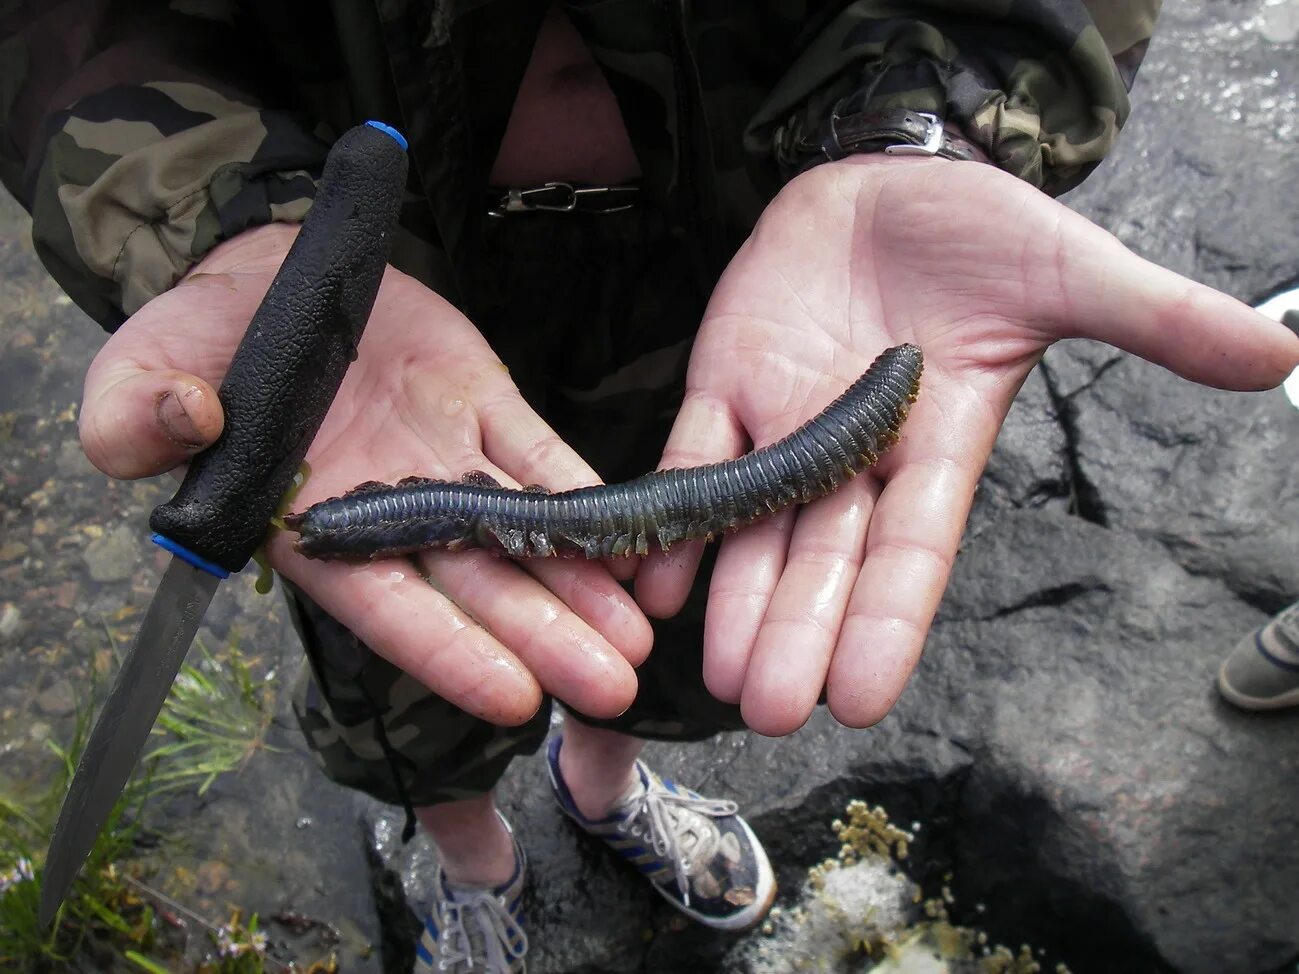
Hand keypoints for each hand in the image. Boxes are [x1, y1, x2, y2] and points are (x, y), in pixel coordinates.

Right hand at [80, 224, 651, 724]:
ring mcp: (445, 458)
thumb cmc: (193, 342)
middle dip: (545, 638)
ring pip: (522, 531)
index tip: (515, 696)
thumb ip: (136, 414)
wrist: (263, 272)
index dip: (450, 652)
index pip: (388, 605)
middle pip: (478, 585)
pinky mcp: (483, 404)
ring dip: (581, 583)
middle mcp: (391, 509)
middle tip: (612, 689)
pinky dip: (585, 496)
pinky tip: (631, 538)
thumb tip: (180, 422)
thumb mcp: (140, 373)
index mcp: (311, 526)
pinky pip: (539, 453)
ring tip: (637, 638)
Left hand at [636, 155, 1298, 735]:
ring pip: (754, 524)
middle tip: (772, 709)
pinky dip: (673, 509)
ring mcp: (784, 422)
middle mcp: (856, 454)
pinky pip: (693, 455)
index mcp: (936, 444)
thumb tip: (1280, 357)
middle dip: (799, 629)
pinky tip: (653, 577)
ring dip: (733, 595)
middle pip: (825, 556)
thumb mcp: (1069, 272)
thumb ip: (1153, 320)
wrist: (886, 180)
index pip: (914, 549)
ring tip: (718, 671)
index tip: (861, 697)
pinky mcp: (726, 382)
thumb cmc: (978, 232)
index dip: (888, 619)